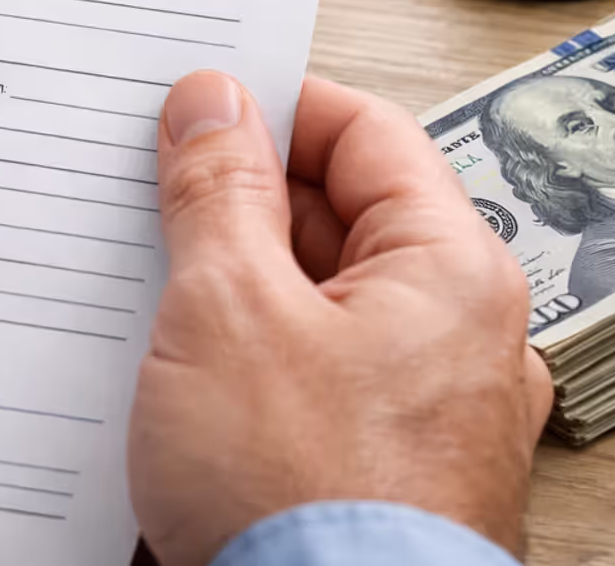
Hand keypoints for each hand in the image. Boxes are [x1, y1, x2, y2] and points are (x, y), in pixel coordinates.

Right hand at [129, 72, 551, 564]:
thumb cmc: (304, 507)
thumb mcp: (228, 309)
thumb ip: (217, 192)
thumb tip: (212, 107)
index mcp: (454, 272)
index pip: (365, 130)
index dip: (273, 106)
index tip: (197, 107)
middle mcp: (459, 338)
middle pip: (341, 219)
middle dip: (239, 204)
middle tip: (156, 201)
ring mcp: (422, 413)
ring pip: (316, 306)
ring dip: (235, 289)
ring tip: (159, 299)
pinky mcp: (377, 473)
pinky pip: (310, 380)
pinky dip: (247, 365)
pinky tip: (182, 381)